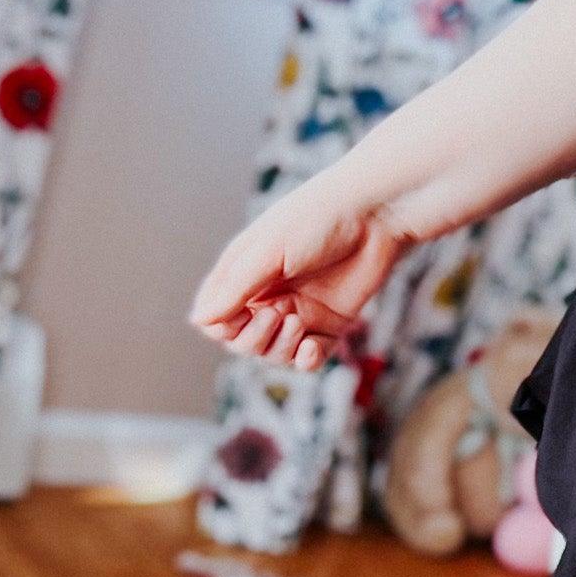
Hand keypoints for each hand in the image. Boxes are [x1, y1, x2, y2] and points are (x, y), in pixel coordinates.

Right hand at [187, 168, 420, 371]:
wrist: (376, 216)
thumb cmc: (317, 220)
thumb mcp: (269, 252)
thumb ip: (236, 289)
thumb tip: (199, 322)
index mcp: (245, 274)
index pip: (216, 318)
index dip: (222, 326)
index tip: (240, 315)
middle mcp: (267, 296)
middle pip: (242, 341)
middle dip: (253, 338)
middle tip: (277, 313)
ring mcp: (298, 311)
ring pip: (273, 354)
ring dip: (280, 348)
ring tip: (298, 322)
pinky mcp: (329, 323)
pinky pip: (308, 358)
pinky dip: (306, 360)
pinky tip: (311, 349)